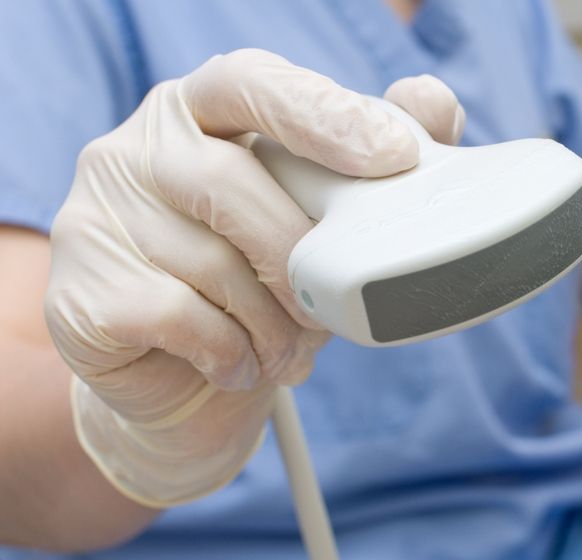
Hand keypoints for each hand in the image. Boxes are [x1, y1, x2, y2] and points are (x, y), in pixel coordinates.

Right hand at [44, 49, 465, 507]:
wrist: (184, 381)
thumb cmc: (261, 281)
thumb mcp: (321, 219)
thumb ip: (376, 155)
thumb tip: (431, 102)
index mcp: (201, 112)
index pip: (253, 84)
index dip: (324, 114)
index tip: (394, 155)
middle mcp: (137, 150)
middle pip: (230, 182)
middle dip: (300, 255)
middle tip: (333, 306)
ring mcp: (99, 217)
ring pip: (210, 262)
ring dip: (276, 321)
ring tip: (295, 350)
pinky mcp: (80, 293)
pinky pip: (179, 317)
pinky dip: (233, 351)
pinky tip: (244, 365)